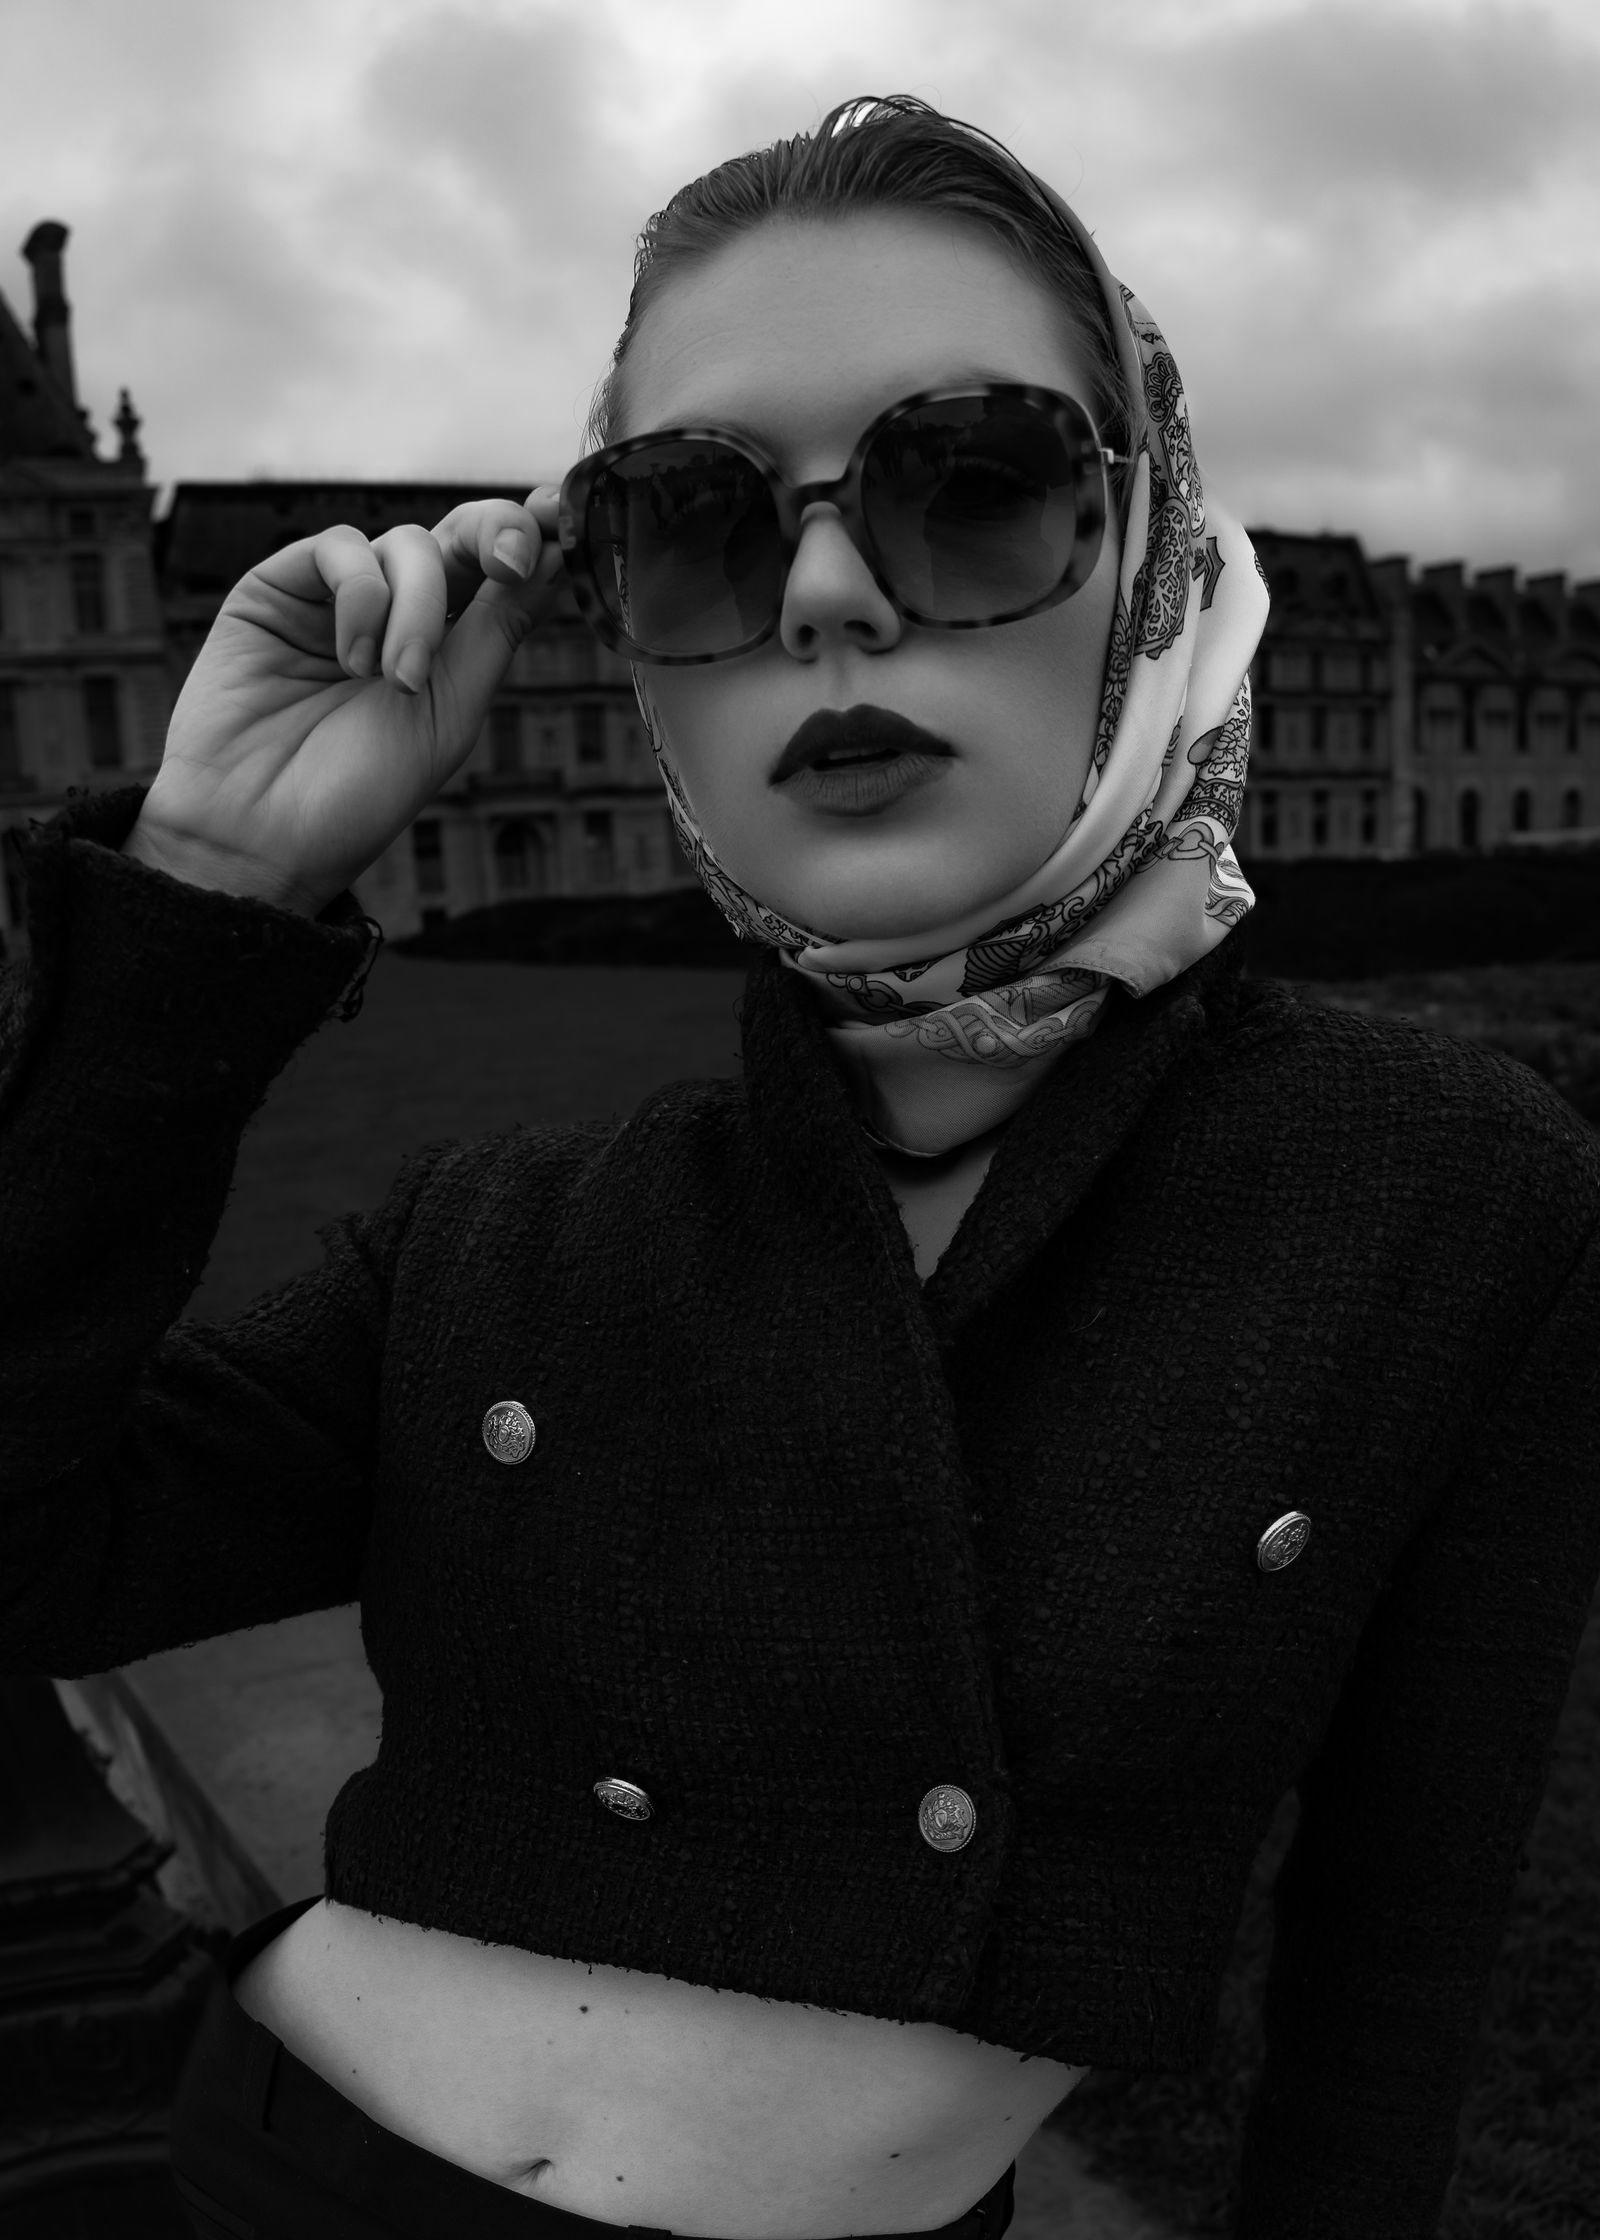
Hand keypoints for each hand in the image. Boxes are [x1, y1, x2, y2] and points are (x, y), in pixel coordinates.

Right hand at [127, 488, 567, 913]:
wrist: (264, 832)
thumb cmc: (360, 791)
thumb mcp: (453, 710)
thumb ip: (500, 628)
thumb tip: (558, 555)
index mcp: (450, 647)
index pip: (501, 570)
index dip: (533, 534)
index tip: (561, 519)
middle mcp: (397, 613)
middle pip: (461, 534)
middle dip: (495, 533)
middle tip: (509, 563)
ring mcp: (338, 597)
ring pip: (407, 544)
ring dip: (417, 608)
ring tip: (396, 679)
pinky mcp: (279, 587)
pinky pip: (339, 548)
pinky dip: (360, 597)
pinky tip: (350, 659)